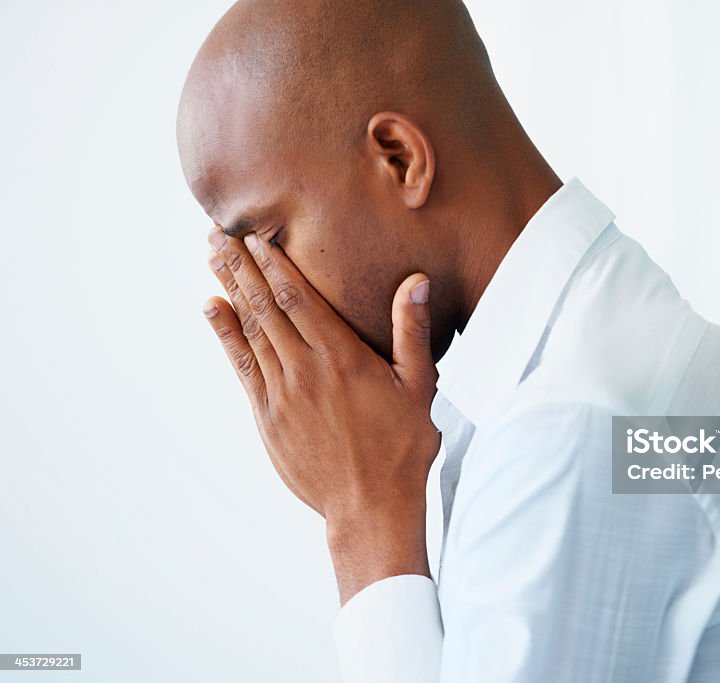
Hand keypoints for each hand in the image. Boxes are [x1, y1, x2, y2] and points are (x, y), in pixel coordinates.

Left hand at [202, 226, 439, 602]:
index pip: (300, 299)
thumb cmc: (403, 447)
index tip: (256, 235)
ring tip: (212, 256)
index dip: (275, 264)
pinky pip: (241, 366)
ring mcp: (281, 394)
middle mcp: (305, 370)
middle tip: (217, 232)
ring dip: (229, 289)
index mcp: (343, 358)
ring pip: (250, 330)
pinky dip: (225, 334)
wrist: (370, 507)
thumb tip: (417, 283)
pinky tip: (212, 309)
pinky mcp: (268, 418)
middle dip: (241, 265)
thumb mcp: (420, 387)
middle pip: (266, 307)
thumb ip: (413, 332)